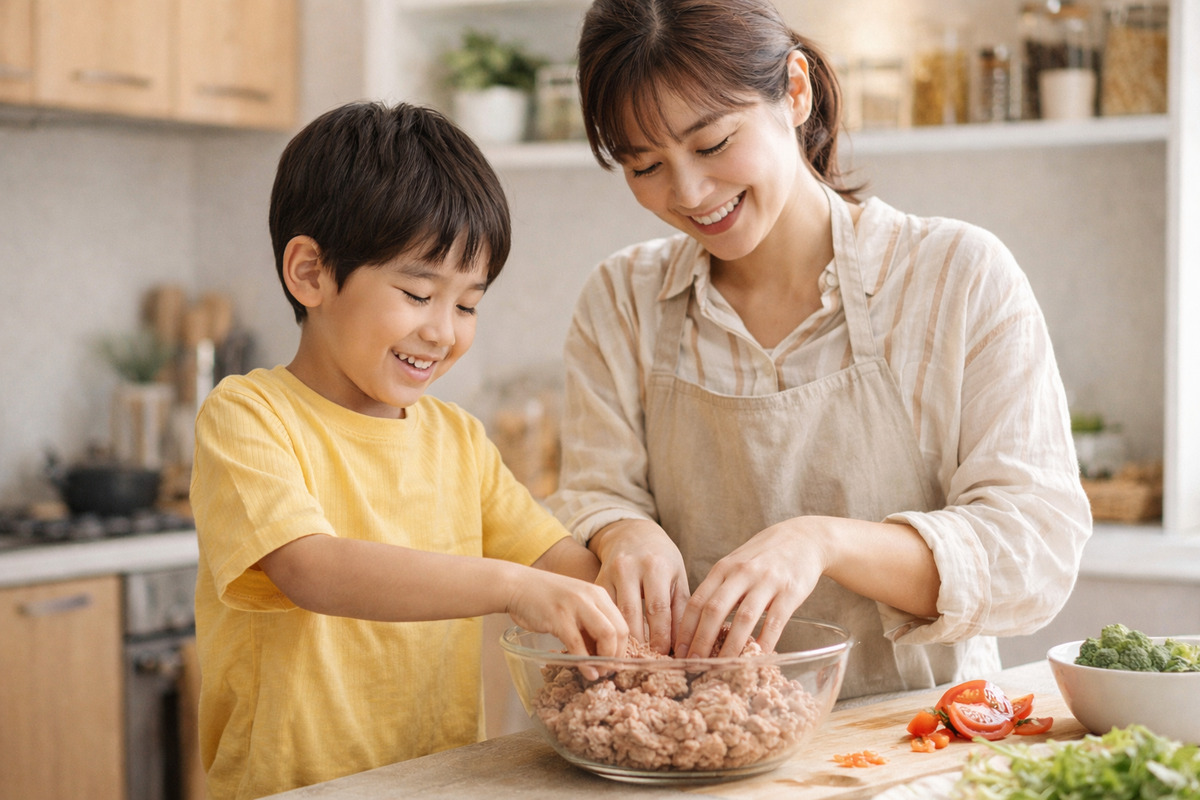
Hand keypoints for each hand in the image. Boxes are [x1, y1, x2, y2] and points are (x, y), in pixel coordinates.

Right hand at [505, 569, 628, 662]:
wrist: (517, 585)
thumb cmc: (545, 599)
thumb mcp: (575, 607)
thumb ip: (589, 626)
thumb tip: (602, 656)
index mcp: (599, 594)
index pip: (623, 623)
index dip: (623, 648)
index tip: (615, 663)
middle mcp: (592, 597)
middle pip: (619, 630)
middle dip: (618, 656)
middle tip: (609, 670)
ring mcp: (576, 606)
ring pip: (606, 635)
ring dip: (606, 660)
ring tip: (599, 673)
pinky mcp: (559, 617)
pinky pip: (578, 644)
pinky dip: (585, 662)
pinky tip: (586, 672)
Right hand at [588, 519, 689, 654]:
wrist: (630, 532)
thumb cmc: (660, 558)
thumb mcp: (676, 575)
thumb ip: (680, 607)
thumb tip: (682, 644)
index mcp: (655, 566)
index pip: (657, 608)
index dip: (660, 636)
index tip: (663, 656)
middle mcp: (629, 567)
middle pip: (631, 614)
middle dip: (639, 643)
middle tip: (645, 663)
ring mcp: (609, 573)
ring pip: (612, 614)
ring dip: (620, 639)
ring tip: (631, 658)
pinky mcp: (596, 580)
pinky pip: (600, 610)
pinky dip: (607, 628)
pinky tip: (615, 644)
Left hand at [674, 517, 827, 658]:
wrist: (803, 537)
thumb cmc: (764, 556)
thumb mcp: (736, 564)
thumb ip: (719, 589)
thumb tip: (698, 625)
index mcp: (723, 568)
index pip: (697, 601)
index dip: (686, 628)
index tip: (678, 651)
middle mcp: (741, 573)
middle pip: (714, 610)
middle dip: (701, 641)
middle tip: (694, 664)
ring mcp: (766, 581)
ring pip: (743, 618)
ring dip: (731, 646)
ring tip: (723, 667)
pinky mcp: (790, 591)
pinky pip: (775, 622)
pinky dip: (765, 642)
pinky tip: (758, 657)